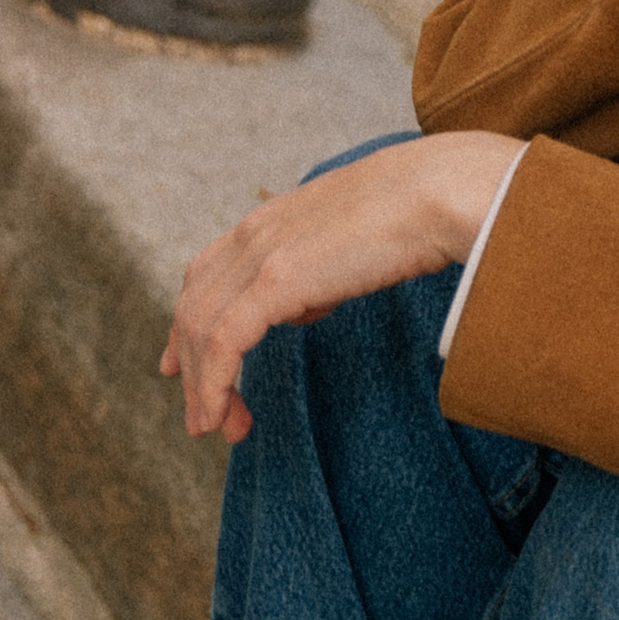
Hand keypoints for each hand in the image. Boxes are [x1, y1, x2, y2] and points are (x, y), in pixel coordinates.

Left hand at [160, 130, 521, 440]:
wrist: (437, 191)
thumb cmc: (416, 210)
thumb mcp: (350, 238)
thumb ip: (318, 266)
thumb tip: (304, 304)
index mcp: (271, 220)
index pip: (205, 273)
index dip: (187, 322)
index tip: (180, 364)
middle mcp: (254, 233)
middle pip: (192, 307)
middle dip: (191, 368)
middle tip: (204, 417)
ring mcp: (262, 254)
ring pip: (200, 330)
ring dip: (203, 386)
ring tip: (218, 428)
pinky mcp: (277, 279)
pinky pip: (224, 341)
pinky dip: (215, 383)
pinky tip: (222, 413)